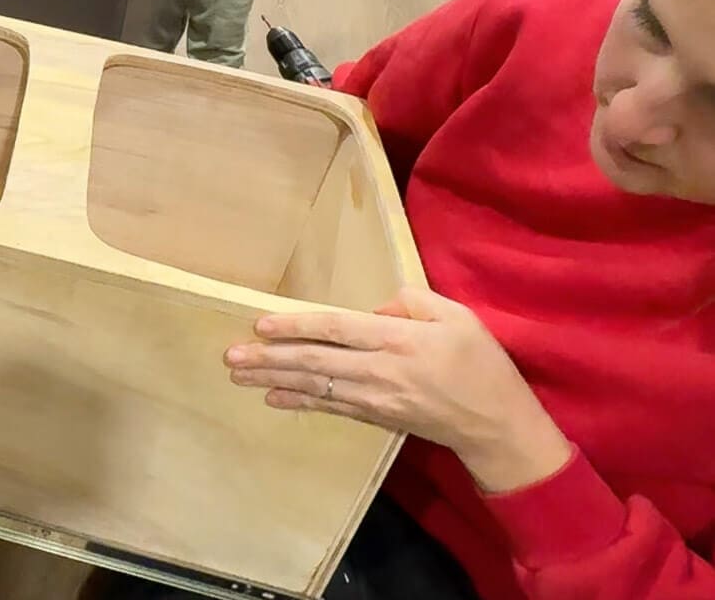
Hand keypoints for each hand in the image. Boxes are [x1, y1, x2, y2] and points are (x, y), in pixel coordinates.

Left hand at [225, 287, 572, 492]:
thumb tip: (374, 308)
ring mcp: (374, 398)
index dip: (296, 326)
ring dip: (273, 380)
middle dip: (269, 358)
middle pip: (314, 361)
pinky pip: (329, 407)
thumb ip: (412, 303)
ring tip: (239, 375)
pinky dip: (299, 402)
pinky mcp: (376, 417)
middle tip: (230, 357)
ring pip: (315, 386)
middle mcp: (378, 370)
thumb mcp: (456, 317)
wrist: (497, 425)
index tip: (261, 324)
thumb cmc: (480, 364)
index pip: (336, 329)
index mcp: (397, 340)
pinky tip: (273, 396)